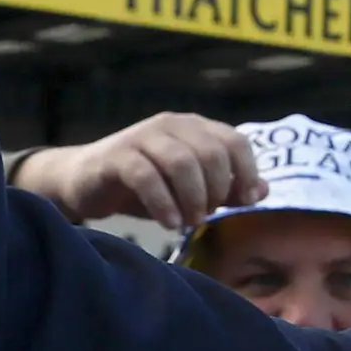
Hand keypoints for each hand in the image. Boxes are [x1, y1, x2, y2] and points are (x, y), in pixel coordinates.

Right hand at [13, 114, 265, 231]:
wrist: (85, 181)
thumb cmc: (145, 185)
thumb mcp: (190, 187)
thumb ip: (226, 187)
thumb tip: (264, 191)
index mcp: (195, 128)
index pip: (236, 142)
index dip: (246, 173)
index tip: (243, 203)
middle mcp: (171, 125)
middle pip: (212, 153)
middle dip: (216, 190)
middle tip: (206, 215)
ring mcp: (143, 137)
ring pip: (182, 162)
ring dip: (192, 198)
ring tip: (189, 222)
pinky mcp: (118, 156)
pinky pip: (147, 176)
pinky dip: (164, 204)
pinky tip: (169, 224)